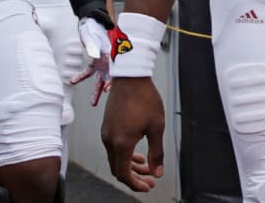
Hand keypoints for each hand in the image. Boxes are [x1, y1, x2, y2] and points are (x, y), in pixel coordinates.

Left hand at [72, 17, 111, 105]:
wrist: (93, 18)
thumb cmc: (97, 26)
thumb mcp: (95, 37)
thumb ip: (94, 47)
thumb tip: (94, 56)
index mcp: (112, 53)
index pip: (115, 69)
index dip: (113, 80)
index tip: (108, 89)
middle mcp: (109, 59)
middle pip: (110, 78)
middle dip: (106, 89)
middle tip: (104, 99)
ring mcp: (102, 61)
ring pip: (100, 79)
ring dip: (96, 91)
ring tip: (93, 103)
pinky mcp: (94, 60)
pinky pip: (88, 71)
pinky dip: (81, 77)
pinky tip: (73, 81)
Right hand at [102, 76, 165, 191]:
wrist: (130, 77)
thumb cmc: (145, 99)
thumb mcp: (156, 127)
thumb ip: (156, 152)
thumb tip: (158, 172)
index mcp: (121, 143)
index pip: (124, 174)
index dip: (136, 184)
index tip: (148, 186)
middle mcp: (109, 140)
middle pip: (118, 169)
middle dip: (134, 177)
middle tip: (149, 179)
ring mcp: (106, 133)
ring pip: (115, 158)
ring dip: (130, 165)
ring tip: (146, 165)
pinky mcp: (107, 126)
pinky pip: (113, 148)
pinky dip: (124, 154)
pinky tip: (137, 151)